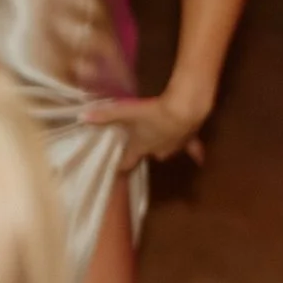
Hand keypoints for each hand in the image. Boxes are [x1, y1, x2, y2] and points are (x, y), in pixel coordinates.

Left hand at [82, 92, 206, 173]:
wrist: (186, 110)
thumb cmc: (153, 113)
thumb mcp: (126, 112)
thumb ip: (104, 115)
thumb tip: (81, 118)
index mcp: (141, 146)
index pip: (127, 161)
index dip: (120, 166)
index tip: (115, 172)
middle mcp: (158, 151)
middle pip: (147, 154)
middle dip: (142, 150)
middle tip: (136, 144)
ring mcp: (176, 147)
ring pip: (166, 151)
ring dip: (162, 146)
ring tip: (158, 138)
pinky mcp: (190, 139)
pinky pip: (193, 150)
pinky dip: (195, 154)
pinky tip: (200, 161)